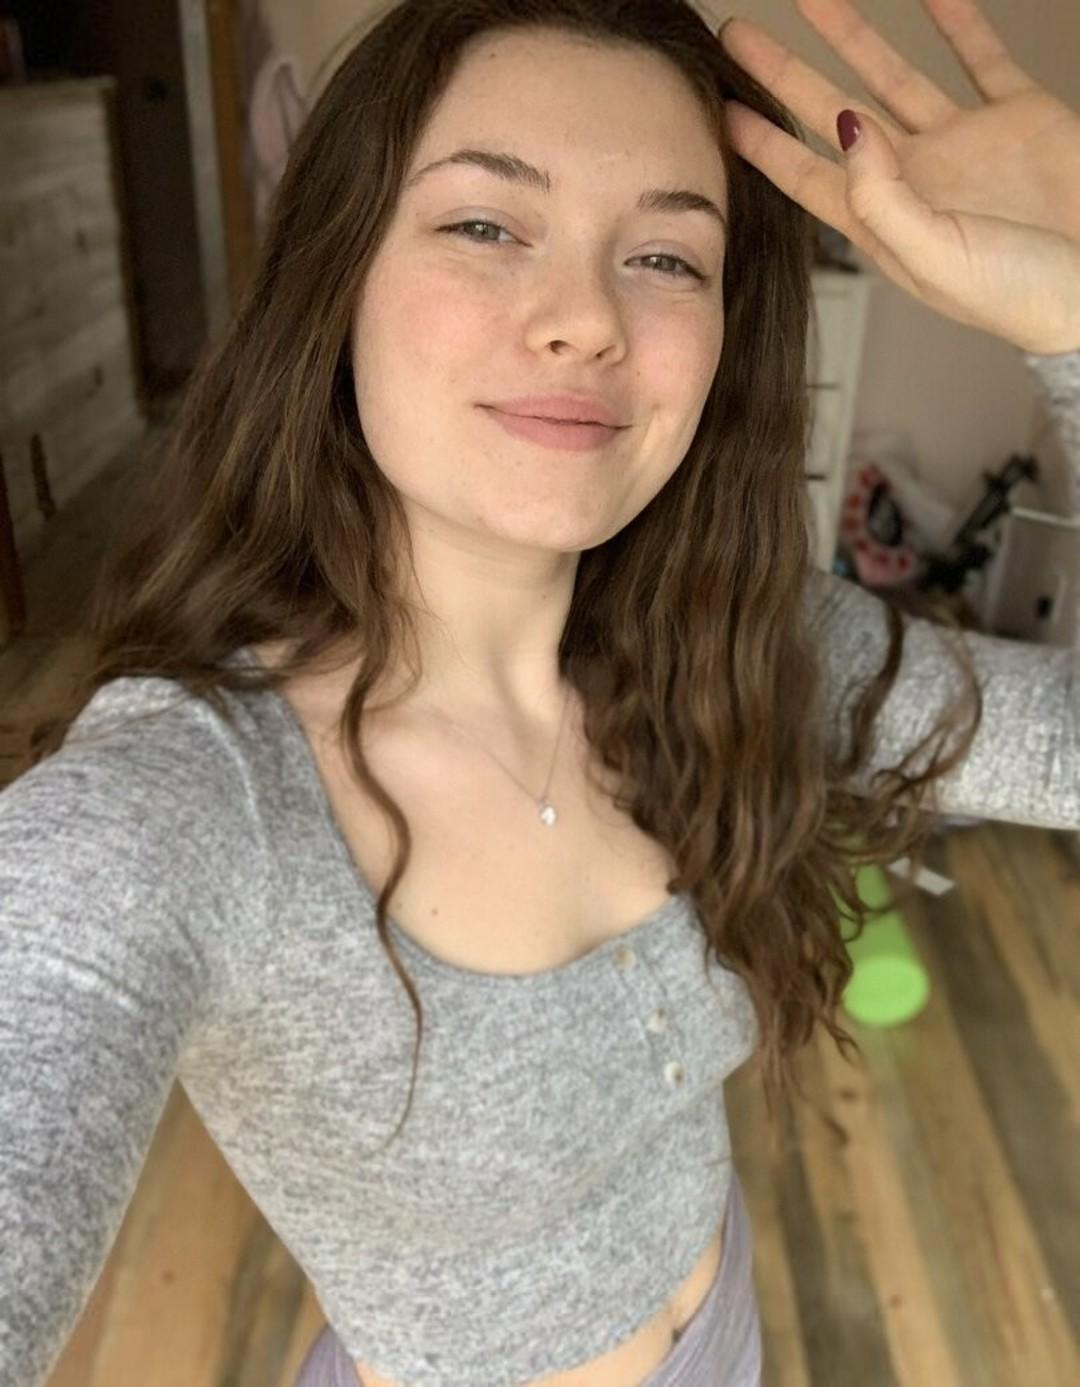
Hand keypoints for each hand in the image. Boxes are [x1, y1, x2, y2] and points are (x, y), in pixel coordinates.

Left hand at [718, 0, 1079, 353]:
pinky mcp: (1017, 117)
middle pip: (831, 114)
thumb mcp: (935, 256)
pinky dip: (955, 20)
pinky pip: (979, 56)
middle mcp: (914, 178)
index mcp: (885, 221)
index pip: (805, 174)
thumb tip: (844, 129)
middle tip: (739, 37)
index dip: (762, 141)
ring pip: (893, 75)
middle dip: (784, 75)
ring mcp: (963, 145)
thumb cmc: (1018, 295)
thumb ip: (881, 198)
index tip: (721, 108)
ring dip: (853, 35)